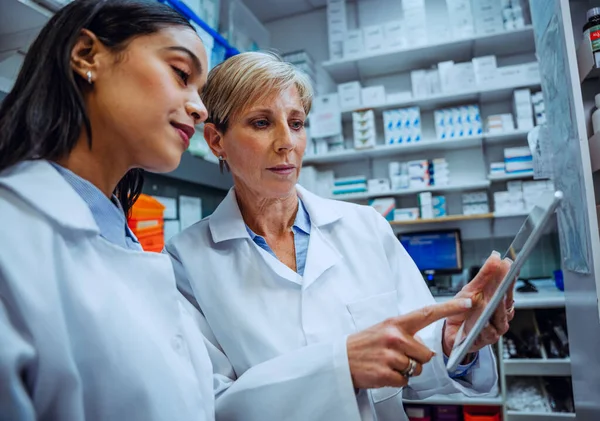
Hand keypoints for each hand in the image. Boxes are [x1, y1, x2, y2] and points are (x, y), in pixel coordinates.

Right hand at [347, 298, 472, 389]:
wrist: (340, 360)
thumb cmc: (364, 345)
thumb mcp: (383, 330)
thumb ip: (404, 332)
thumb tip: (423, 344)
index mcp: (395, 323)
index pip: (427, 312)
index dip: (450, 308)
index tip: (468, 302)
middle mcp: (395, 337)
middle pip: (426, 354)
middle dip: (416, 359)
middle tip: (396, 356)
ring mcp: (391, 356)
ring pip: (417, 369)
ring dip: (406, 370)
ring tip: (388, 364)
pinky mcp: (386, 373)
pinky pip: (406, 381)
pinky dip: (397, 381)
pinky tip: (384, 372)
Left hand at [442, 252, 514, 356]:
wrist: (450, 331)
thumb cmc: (463, 310)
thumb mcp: (471, 289)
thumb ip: (485, 275)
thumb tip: (496, 257)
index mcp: (500, 302)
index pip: (508, 288)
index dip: (509, 277)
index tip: (509, 265)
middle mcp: (501, 315)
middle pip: (505, 301)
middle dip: (504, 288)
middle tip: (504, 276)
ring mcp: (496, 328)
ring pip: (499, 317)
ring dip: (495, 308)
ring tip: (493, 298)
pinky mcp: (486, 340)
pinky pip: (488, 333)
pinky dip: (486, 327)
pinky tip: (483, 322)